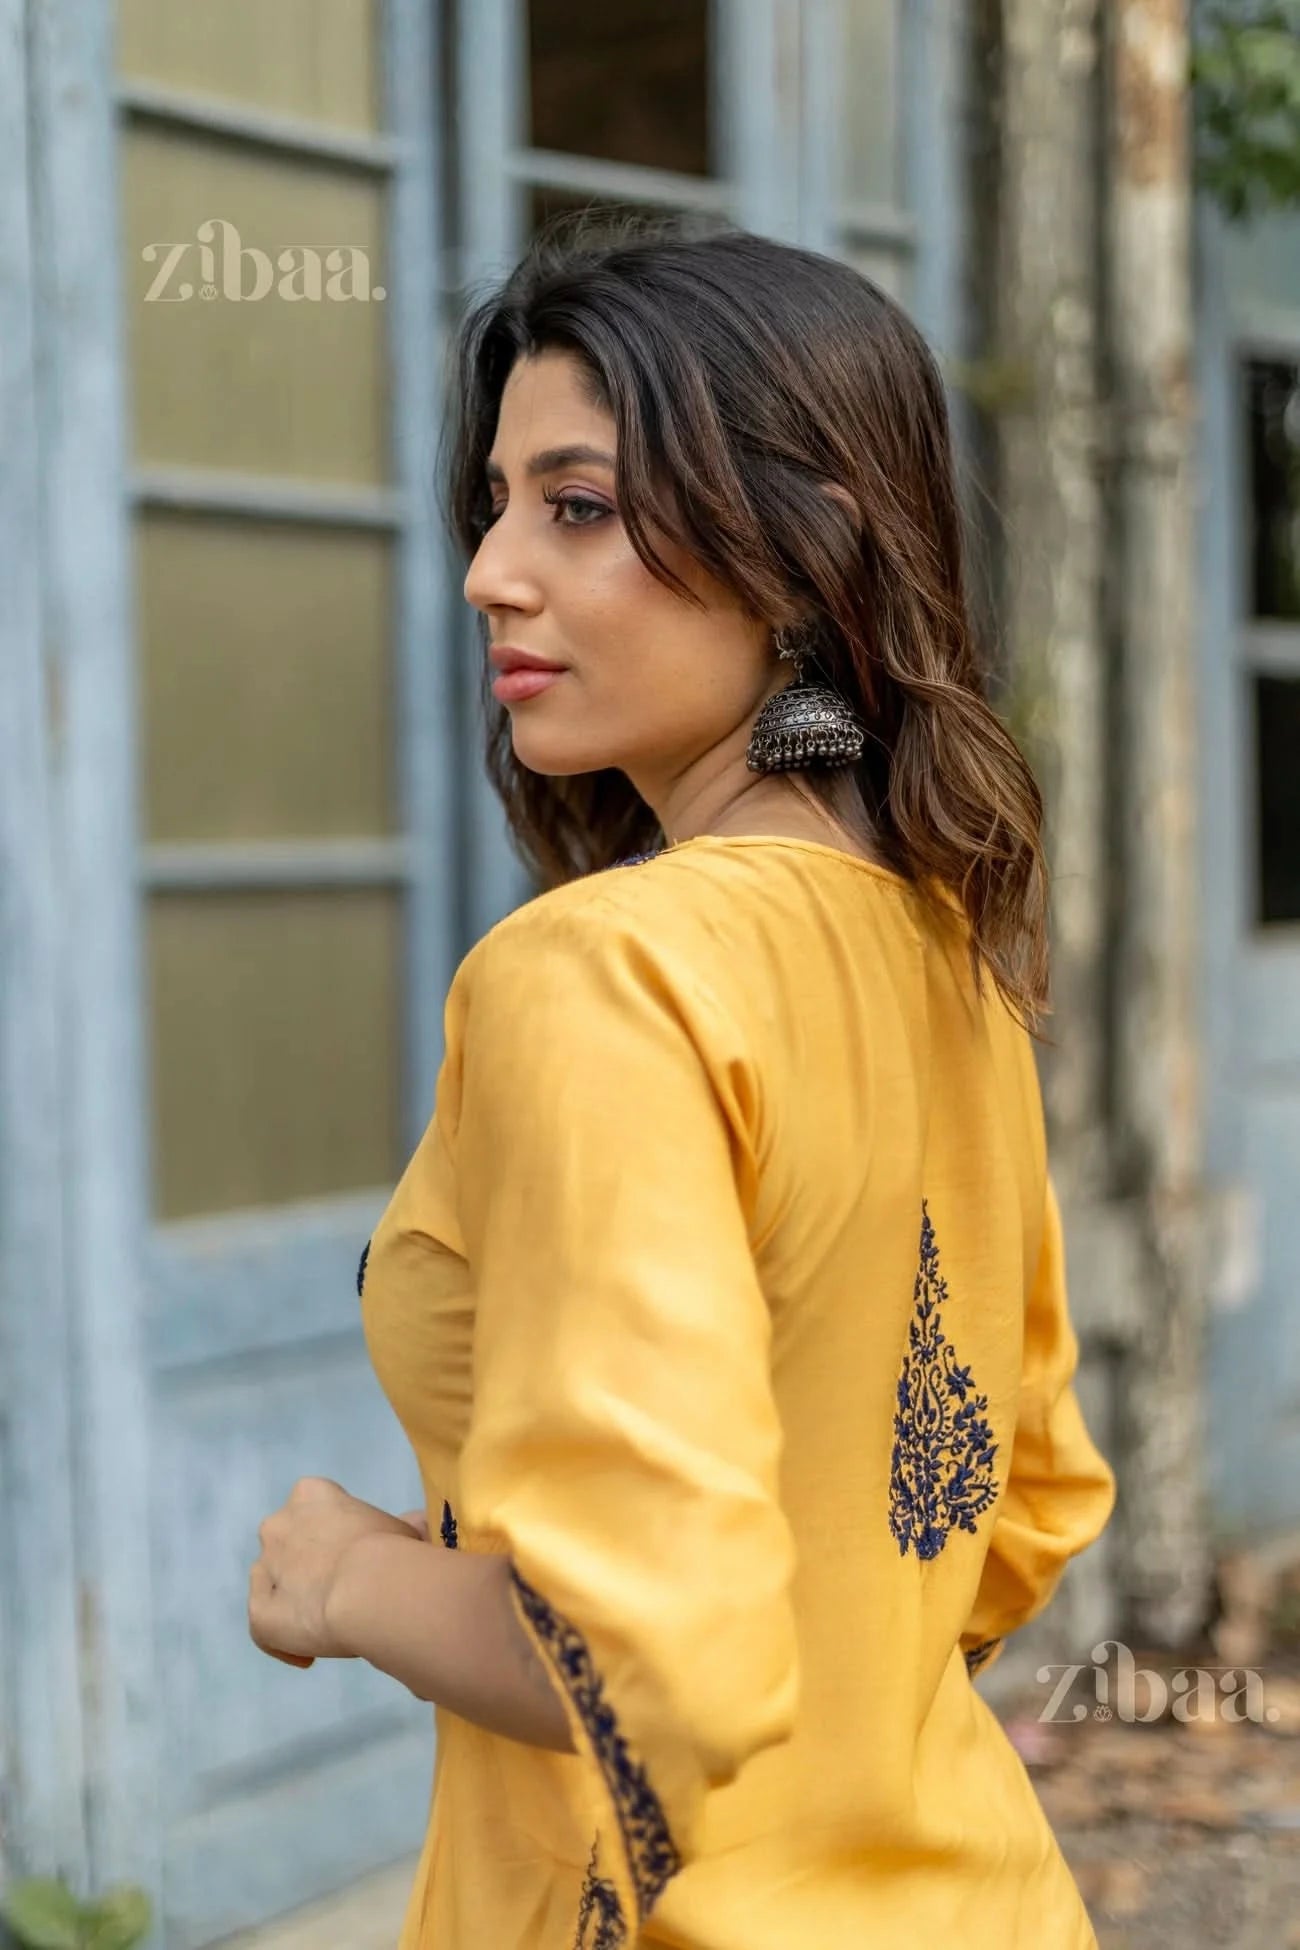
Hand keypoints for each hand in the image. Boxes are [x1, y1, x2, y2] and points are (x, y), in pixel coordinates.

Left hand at [249, 1478, 427, 1667]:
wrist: (372, 1586)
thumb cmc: (393, 1549)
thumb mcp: (404, 1529)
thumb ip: (400, 1526)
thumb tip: (414, 1524)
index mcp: (312, 1494)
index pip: (313, 1507)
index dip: (332, 1534)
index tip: (355, 1555)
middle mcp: (279, 1524)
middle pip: (285, 1544)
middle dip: (304, 1565)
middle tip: (339, 1589)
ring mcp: (264, 1569)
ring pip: (270, 1584)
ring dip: (290, 1600)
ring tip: (323, 1625)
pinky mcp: (260, 1614)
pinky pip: (265, 1628)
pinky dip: (283, 1643)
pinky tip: (308, 1655)